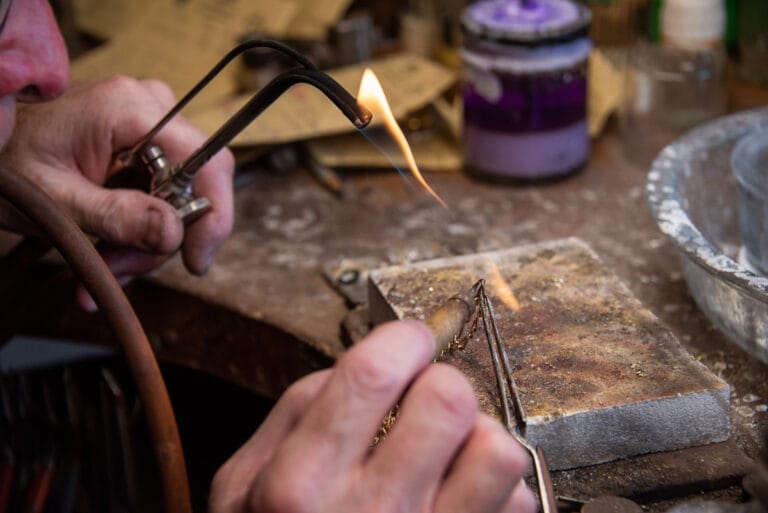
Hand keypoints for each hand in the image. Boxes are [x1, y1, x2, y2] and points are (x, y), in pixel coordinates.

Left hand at [0, 76, 233, 308]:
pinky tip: (109, 249)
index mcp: (129, 110)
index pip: (207, 162)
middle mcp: (149, 107)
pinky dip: (139, 225)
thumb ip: (117, 216)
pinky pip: (161, 190)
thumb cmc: (5, 162)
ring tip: (105, 266)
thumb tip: (175, 234)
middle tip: (121, 270)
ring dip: (145, 240)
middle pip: (193, 186)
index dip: (213, 216)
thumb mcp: (57, 201)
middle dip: (161, 239)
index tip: (196, 262)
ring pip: (178, 195)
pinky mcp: (143, 140)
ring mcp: (148, 122)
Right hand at [209, 321, 536, 512]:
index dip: (402, 339)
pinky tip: (460, 493)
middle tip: (423, 399)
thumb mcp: (242, 486)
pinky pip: (515, 503)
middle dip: (440, 382)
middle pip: (448, 399)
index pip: (374, 373)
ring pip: (498, 450)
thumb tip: (370, 363)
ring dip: (478, 435)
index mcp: (301, 482)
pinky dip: (496, 487)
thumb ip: (295, 412)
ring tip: (450, 448)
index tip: (409, 340)